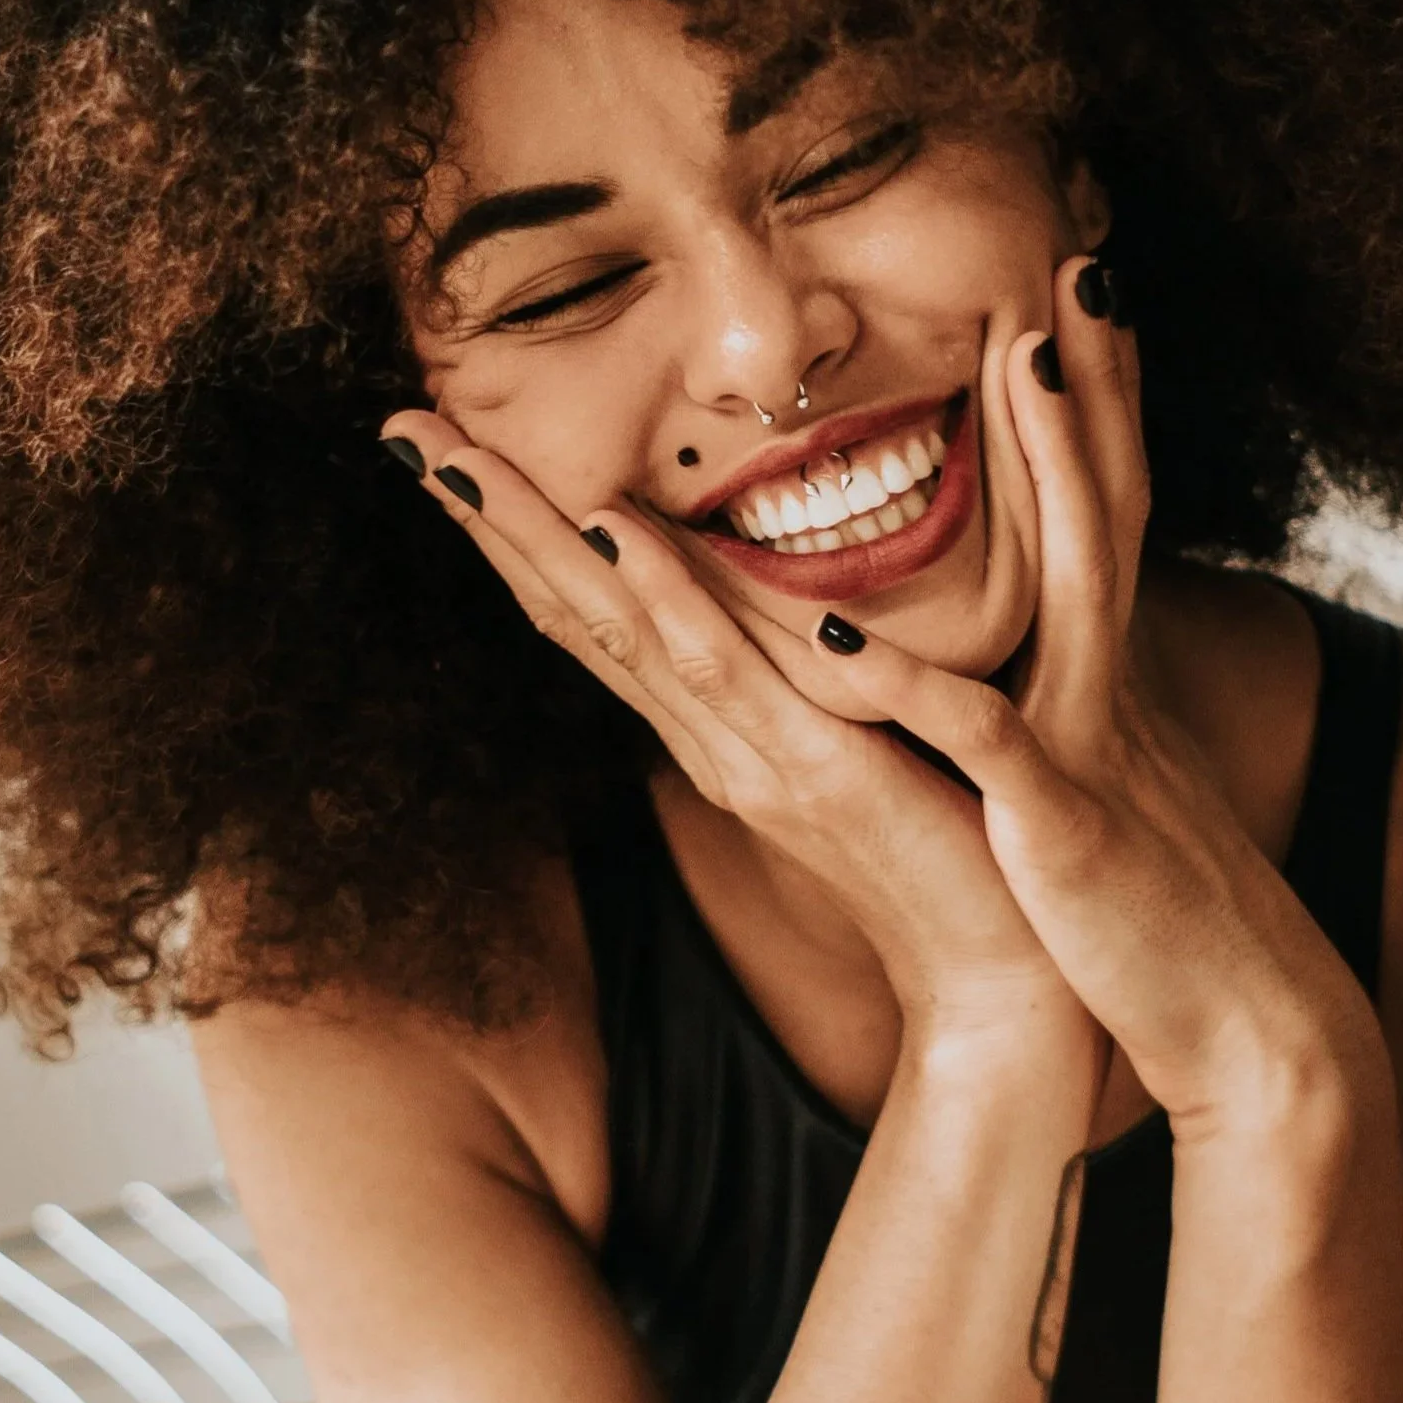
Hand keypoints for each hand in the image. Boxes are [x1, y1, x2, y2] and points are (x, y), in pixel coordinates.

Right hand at [378, 408, 1096, 1073]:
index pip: (594, 613)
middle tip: (402, 427)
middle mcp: (709, 739)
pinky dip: (666, 599)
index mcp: (716, 727)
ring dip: (535, 538)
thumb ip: (808, 675)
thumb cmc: (945, 850)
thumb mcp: (860, 740)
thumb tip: (777, 598)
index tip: (451, 447)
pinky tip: (616, 534)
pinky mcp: (816, 772)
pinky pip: (727, 673)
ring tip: (459, 457)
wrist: (1000, 975)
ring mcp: (750, 756)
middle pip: (574, 611)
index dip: (519, 532)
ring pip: (619, 628)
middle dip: (487, 518)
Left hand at [808, 258, 1388, 1143]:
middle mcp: (1110, 689)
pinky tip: (843, 629)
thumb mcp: (1114, 796)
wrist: (1249, 1034)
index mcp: (1107, 683)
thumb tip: (1038, 679)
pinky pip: (983, 735)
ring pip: (1074, 578)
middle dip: (1098, 387)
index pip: (1106, 520)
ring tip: (1023, 361)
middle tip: (1083, 266)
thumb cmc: (1158, 924)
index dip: (1099, 413)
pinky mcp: (1061, 824)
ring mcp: (1093, 745)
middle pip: (1112, 506)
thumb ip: (1075, 723)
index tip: (1079, 309)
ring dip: (1054, 467)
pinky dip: (914, 683)